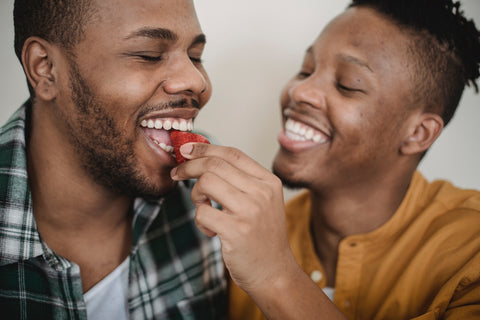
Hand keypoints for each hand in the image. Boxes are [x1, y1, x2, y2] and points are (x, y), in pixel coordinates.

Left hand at [170, 143, 297, 292]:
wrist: (275, 273)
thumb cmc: (262, 237)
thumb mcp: (262, 202)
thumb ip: (240, 181)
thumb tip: (203, 158)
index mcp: (269, 182)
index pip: (232, 154)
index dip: (204, 148)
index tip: (185, 150)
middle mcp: (262, 192)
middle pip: (215, 164)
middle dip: (189, 167)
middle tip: (177, 174)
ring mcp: (250, 211)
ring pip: (206, 183)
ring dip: (196, 195)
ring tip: (204, 209)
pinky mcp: (236, 230)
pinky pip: (202, 213)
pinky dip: (199, 221)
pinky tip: (211, 231)